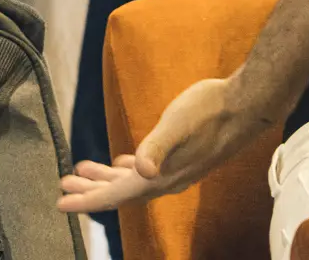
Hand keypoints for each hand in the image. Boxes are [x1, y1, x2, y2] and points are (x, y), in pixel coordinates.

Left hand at [58, 73, 267, 215]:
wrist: (247, 105)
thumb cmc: (210, 110)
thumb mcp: (178, 122)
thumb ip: (158, 146)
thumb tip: (140, 168)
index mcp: (160, 175)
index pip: (116, 195)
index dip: (87, 200)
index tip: (61, 203)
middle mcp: (167, 179)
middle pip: (120, 192)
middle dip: (90, 189)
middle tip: (63, 183)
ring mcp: (176, 169)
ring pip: (132, 182)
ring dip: (105, 178)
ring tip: (82, 171)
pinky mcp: (182, 157)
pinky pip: (146, 171)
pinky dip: (127, 169)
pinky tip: (122, 162)